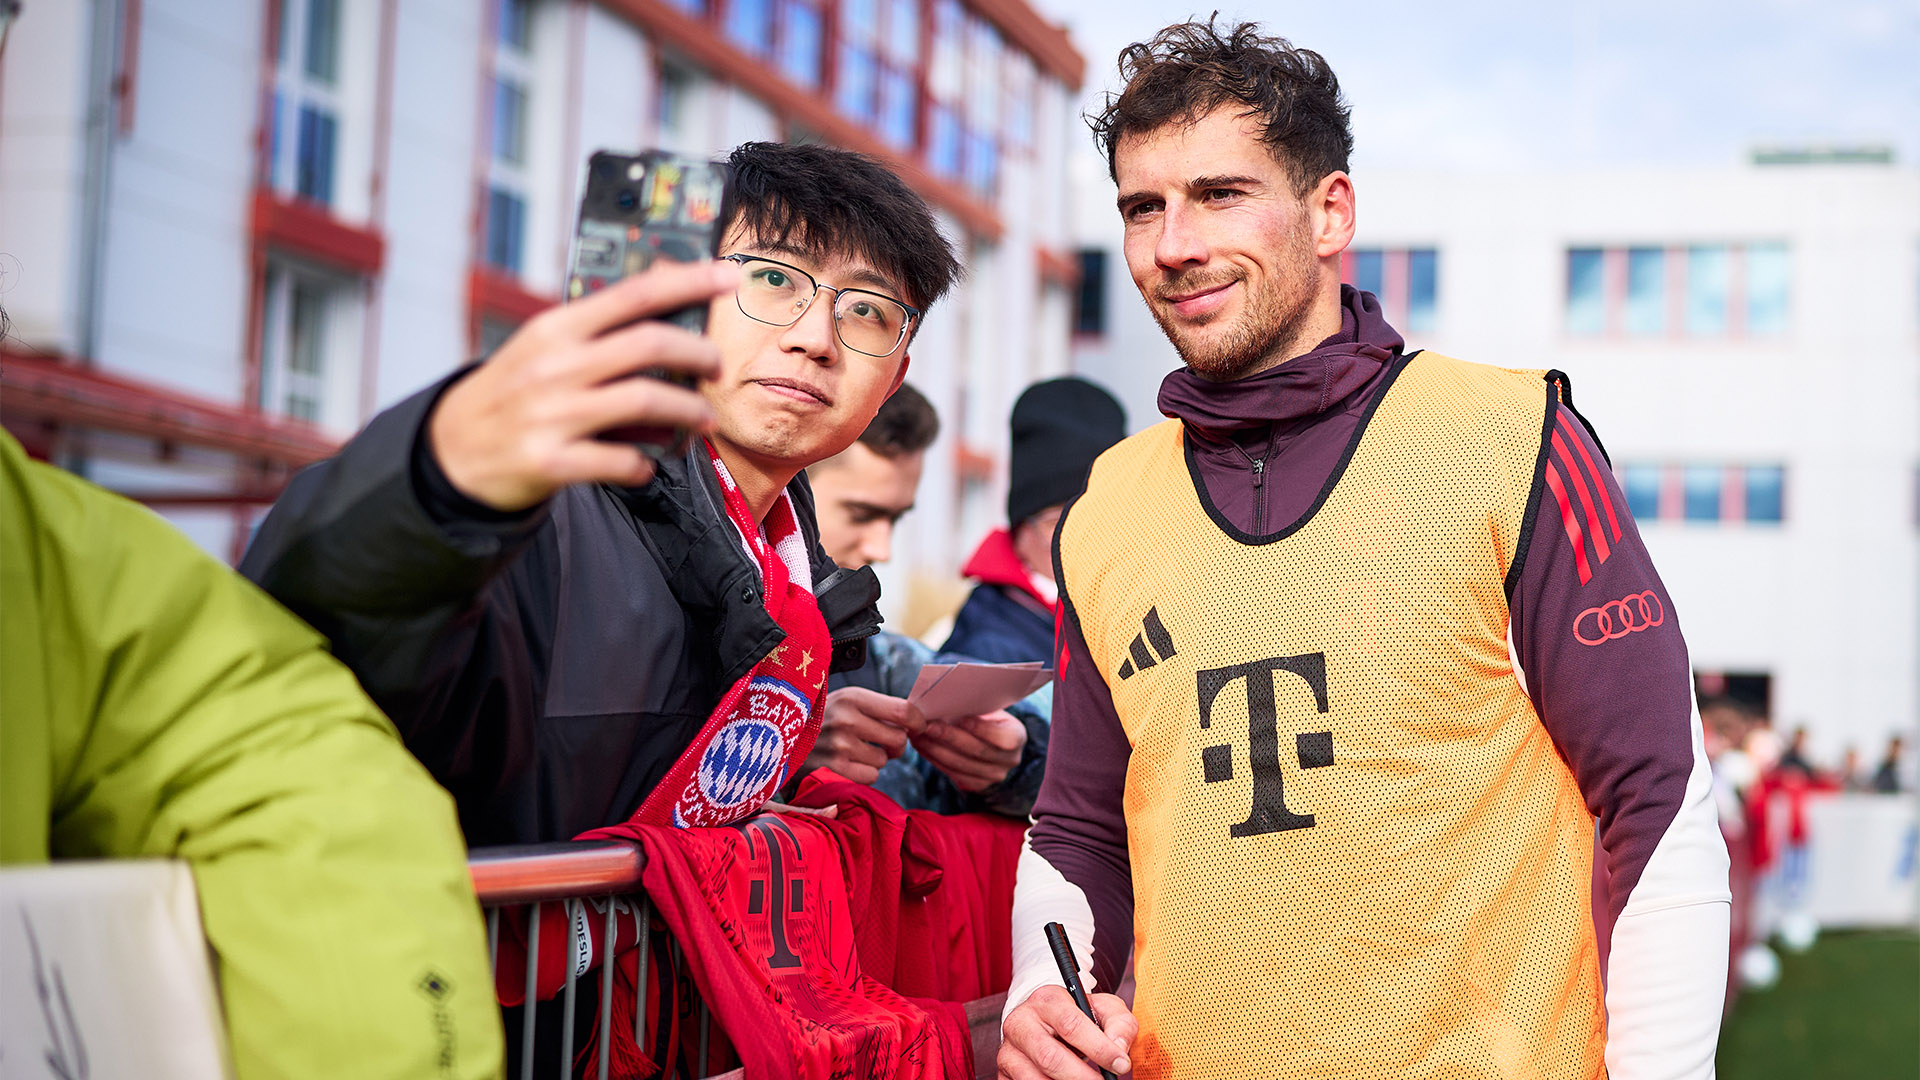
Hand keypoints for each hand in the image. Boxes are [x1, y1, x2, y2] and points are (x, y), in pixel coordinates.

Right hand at [428, 260, 738, 510]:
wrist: (450, 450)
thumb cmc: (512, 394)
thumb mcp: (542, 348)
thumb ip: (597, 334)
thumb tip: (669, 315)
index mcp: (556, 329)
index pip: (633, 294)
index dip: (687, 281)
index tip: (726, 277)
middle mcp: (554, 366)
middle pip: (650, 345)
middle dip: (699, 353)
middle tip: (716, 365)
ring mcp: (551, 414)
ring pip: (647, 401)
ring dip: (689, 411)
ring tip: (703, 419)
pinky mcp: (549, 461)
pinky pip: (621, 460)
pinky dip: (644, 463)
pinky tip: (645, 463)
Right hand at [803, 687, 925, 785]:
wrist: (776, 738)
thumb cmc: (820, 719)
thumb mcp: (843, 701)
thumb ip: (877, 707)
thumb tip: (916, 719)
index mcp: (852, 698)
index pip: (904, 711)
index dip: (918, 721)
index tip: (917, 727)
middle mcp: (847, 720)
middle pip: (899, 739)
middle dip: (896, 744)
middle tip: (884, 743)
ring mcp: (840, 748)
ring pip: (883, 761)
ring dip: (875, 760)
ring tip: (854, 751)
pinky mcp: (834, 771)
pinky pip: (869, 777)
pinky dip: (862, 774)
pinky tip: (845, 764)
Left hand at [911, 709, 1025, 791]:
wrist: (991, 742)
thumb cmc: (985, 717)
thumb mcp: (988, 708)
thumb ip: (973, 707)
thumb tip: (945, 700)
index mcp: (1017, 736)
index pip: (1002, 738)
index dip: (980, 729)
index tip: (958, 718)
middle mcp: (1010, 760)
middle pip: (977, 752)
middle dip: (949, 738)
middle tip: (927, 725)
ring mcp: (994, 776)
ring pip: (961, 765)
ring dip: (935, 750)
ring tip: (918, 735)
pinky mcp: (977, 785)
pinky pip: (953, 773)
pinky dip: (934, 759)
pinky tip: (922, 747)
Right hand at [997, 986, 1134, 1078]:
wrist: (1046, 1025)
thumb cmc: (1080, 1017)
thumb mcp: (1104, 1009)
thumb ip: (1119, 1024)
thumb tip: (1119, 1050)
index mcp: (1046, 1000)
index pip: (1071, 1025)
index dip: (1099, 1049)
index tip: (1121, 1065)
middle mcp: (1020, 1022)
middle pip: (1050, 1057)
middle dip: (1082, 1077)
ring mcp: (1007, 1050)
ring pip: (1036, 1079)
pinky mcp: (1003, 1073)